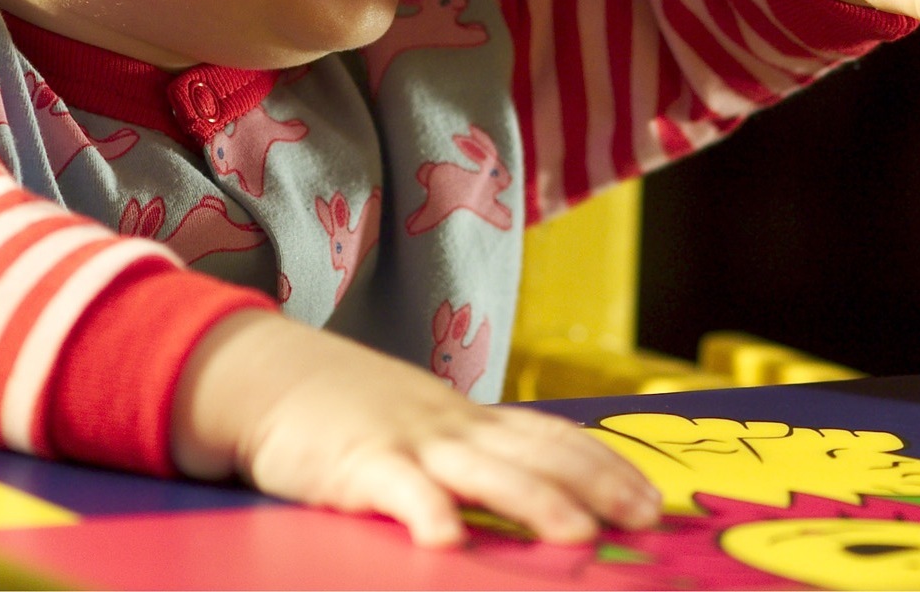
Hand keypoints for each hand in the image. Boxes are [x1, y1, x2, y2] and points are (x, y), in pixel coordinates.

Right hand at [170, 310, 661, 546]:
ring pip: (483, 472)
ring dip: (534, 503)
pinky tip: (446, 543)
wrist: (269, 375)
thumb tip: (534, 486)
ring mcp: (407, 441)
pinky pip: (397, 490)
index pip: (552, 436)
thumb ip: (472, 453)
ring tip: (578, 537)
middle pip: (536, 453)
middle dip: (596, 486)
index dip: (605, 465)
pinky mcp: (358, 462)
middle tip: (645, 517)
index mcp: (469, 419)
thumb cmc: (348, 411)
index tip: (650, 496)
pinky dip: (424, 513)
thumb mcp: (422, 424)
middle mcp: (451, 426)